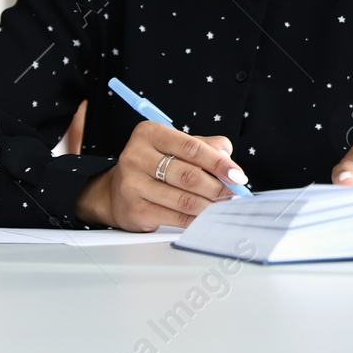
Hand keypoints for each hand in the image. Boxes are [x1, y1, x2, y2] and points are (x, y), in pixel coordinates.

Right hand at [75, 120, 249, 230]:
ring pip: (184, 199)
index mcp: (149, 133)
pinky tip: (206, 217)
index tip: (238, 175)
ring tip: (223, 206)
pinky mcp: (135, 210)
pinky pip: (175, 217)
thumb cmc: (154, 165)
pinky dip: (196, 219)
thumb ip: (205, 147)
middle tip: (234, 194)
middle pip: (189, 175)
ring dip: (210, 206)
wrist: (115, 192)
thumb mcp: (175, 146)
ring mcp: (133, 185)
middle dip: (218, 188)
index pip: (193, 148)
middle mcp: (136, 156)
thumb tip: (229, 162)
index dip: (219, 163)